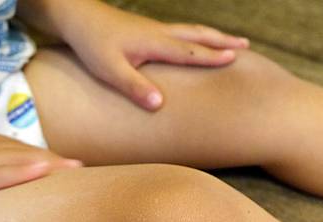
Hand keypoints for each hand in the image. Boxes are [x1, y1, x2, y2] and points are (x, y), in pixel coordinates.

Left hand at [58, 0, 249, 110]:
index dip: (212, 56)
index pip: (190, 52)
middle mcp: (159, 33)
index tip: (235, 58)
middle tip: (245, 45)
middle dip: (222, 41)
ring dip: (212, 36)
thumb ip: (135, 88)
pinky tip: (195, 43)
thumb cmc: (92, 45)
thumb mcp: (110, 71)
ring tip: (230, 42)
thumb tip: (160, 105)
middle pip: (198, 35)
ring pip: (191, 31)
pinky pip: (181, 32)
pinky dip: (197, 36)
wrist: (76, 16)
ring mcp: (154, 29)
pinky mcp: (147, 29)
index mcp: (155, 43)